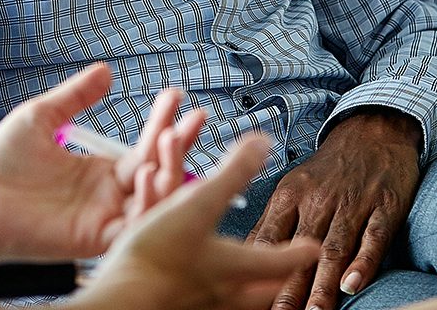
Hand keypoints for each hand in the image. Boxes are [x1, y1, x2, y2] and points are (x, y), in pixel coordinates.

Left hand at [0, 63, 206, 264]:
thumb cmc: (0, 162)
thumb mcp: (41, 118)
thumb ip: (75, 97)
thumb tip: (105, 70)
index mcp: (101, 171)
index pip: (145, 147)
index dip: (163, 122)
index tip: (176, 95)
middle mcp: (110, 196)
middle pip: (160, 173)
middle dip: (179, 146)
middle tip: (194, 118)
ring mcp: (105, 218)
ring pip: (155, 201)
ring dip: (170, 171)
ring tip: (172, 139)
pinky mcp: (95, 239)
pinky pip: (134, 226)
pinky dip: (150, 204)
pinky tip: (152, 175)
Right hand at [76, 135, 319, 309]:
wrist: (123, 300)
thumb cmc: (159, 255)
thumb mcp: (198, 203)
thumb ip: (232, 174)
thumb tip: (262, 144)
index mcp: (235, 266)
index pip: (280, 261)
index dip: (299, 252)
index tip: (313, 248)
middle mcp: (222, 293)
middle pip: (261, 293)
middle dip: (274, 282)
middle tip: (283, 277)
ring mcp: (198, 306)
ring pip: (232, 304)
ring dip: (242, 293)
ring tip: (240, 285)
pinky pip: (196, 304)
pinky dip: (202, 297)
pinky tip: (192, 292)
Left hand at [248, 109, 423, 309]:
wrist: (372, 132)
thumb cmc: (328, 169)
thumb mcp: (293, 187)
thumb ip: (274, 222)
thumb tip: (249, 257)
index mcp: (290, 196)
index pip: (269, 239)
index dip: (258, 269)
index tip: (248, 296)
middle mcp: (318, 201)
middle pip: (300, 251)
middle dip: (289, 288)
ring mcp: (352, 204)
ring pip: (334, 249)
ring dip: (323, 285)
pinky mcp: (385, 207)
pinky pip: (373, 238)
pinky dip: (363, 262)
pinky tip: (353, 285)